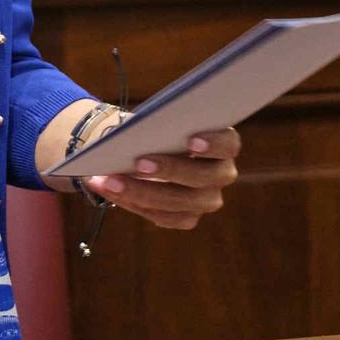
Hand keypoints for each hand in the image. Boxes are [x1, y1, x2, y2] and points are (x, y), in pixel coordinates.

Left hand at [81, 128, 240, 230]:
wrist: (148, 148)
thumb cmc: (159, 129)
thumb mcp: (161, 122)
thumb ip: (159, 126)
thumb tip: (134, 134)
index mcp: (223, 144)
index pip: (229, 144)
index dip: (214, 144)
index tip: (191, 141)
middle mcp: (222, 173)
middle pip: (203, 177)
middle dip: (169, 170)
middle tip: (139, 162)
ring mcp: (207, 199)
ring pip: (182, 202)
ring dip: (143, 191)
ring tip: (110, 180)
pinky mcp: (188, 216)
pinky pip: (166, 217)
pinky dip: (134, 203)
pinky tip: (111, 191)